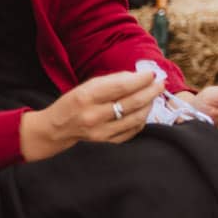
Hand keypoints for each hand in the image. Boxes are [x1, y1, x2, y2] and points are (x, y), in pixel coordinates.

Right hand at [20, 70, 160, 159]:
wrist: (56, 129)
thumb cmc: (75, 102)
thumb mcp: (87, 86)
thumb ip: (113, 81)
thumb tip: (139, 77)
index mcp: (86, 97)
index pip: (121, 87)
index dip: (141, 80)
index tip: (152, 74)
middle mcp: (94, 116)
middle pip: (132, 103)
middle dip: (151, 92)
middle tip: (160, 84)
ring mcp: (101, 132)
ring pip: (136, 118)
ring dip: (149, 105)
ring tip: (153, 96)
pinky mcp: (107, 142)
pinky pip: (132, 130)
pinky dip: (142, 119)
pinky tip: (143, 111)